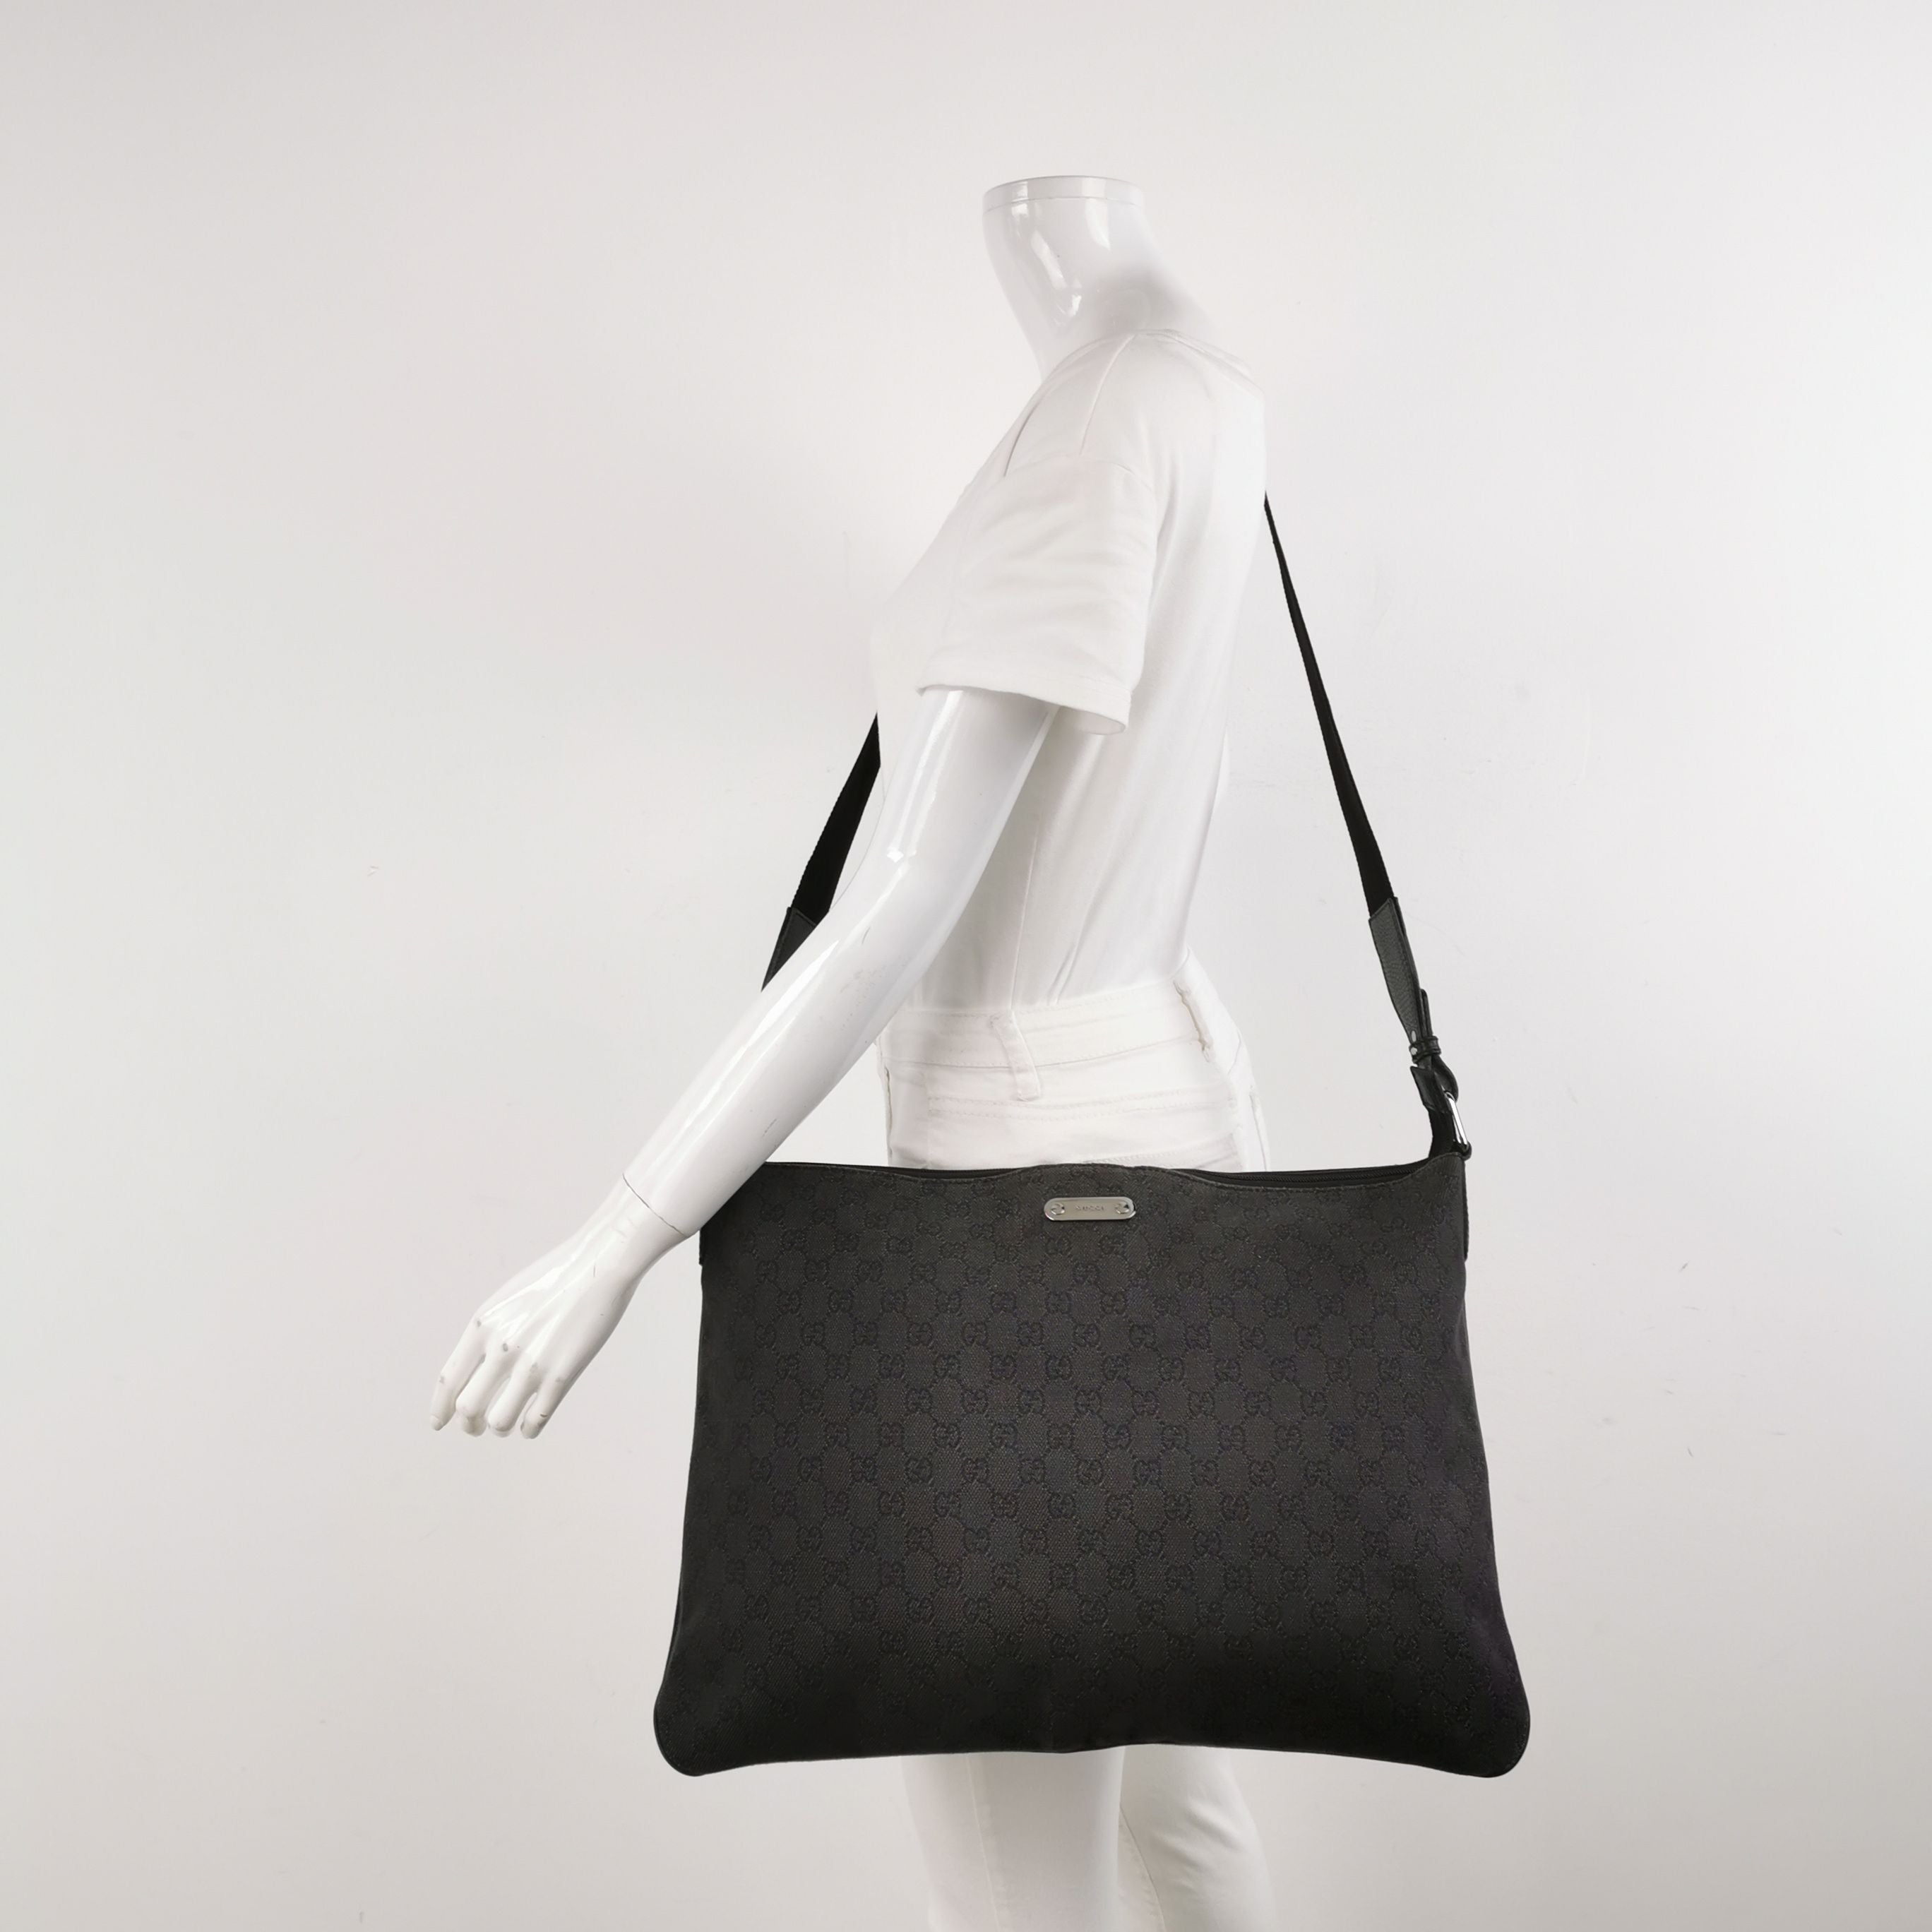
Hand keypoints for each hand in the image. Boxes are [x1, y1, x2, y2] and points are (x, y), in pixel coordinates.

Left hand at [430, 1181, 685, 1437]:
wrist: (599, 1265)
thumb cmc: (557, 1278)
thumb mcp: (508, 1299)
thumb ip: (489, 1332)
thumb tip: (478, 1369)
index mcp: (483, 1325)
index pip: (449, 1380)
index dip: (440, 1408)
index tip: (439, 1423)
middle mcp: (502, 1347)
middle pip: (467, 1408)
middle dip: (469, 1424)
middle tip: (476, 1427)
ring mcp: (532, 1364)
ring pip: (499, 1421)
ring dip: (500, 1428)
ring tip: (507, 1422)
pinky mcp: (562, 1377)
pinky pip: (535, 1421)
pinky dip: (529, 1429)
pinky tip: (532, 1424)